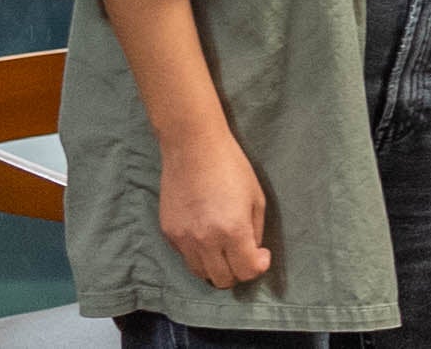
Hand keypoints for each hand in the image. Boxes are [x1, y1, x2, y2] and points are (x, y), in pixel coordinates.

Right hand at [158, 131, 271, 288]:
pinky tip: (206, 236)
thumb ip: (256, 231)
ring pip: (200, 273)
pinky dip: (198, 255)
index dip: (259, 266)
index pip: (246, 272)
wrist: (193, 149)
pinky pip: (185, 257)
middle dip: (238, 272)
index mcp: (232, 231)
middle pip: (222, 280)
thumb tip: (253, 251)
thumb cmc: (232, 168)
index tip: (262, 253)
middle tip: (245, 255)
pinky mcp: (168, 233)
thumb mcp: (256, 198)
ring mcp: (183, 239)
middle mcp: (205, 241)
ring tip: (225, 249)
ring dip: (216, 267)